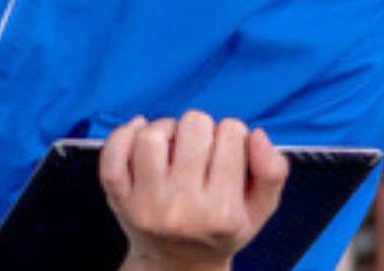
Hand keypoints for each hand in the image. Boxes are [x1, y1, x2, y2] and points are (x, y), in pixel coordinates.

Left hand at [102, 111, 289, 270]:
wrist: (177, 266)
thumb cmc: (219, 231)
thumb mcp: (259, 210)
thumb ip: (272, 172)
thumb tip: (256, 134)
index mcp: (222, 212)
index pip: (232, 134)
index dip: (233, 135)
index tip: (228, 153)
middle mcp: (182, 209)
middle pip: (193, 127)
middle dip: (201, 128)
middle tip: (201, 149)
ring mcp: (145, 205)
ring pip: (152, 136)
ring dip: (165, 128)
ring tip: (173, 143)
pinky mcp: (118, 200)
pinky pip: (112, 155)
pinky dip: (124, 134)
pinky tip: (140, 133)